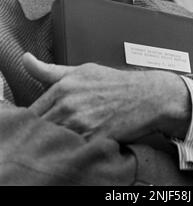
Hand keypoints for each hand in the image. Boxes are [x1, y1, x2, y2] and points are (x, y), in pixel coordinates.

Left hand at [23, 53, 190, 141]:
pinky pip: (73, 152)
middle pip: (40, 128)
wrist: (147, 96)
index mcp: (63, 87)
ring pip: (54, 141)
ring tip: (70, 137)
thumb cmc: (116, 83)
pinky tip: (81, 144)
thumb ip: (51, 71)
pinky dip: (74, 151)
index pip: (32, 112)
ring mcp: (81, 124)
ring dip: (57, 143)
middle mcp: (69, 105)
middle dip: (44, 133)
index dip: (34, 121)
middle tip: (57, 131)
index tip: (41, 123)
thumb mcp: (82, 71)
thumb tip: (26, 60)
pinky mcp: (94, 140)